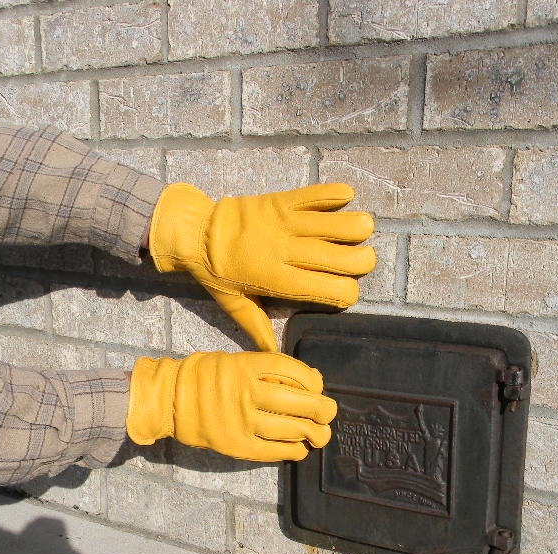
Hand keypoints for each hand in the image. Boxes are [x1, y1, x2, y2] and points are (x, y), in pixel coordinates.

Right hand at [126, 351, 336, 461]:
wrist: (169, 400)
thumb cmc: (205, 376)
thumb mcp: (236, 360)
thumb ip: (269, 368)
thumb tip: (311, 380)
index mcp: (247, 366)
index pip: (294, 373)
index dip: (313, 382)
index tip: (319, 387)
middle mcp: (247, 393)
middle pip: (301, 403)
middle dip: (323, 410)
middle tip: (329, 413)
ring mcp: (243, 421)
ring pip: (292, 429)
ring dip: (314, 433)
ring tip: (320, 434)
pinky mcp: (238, 446)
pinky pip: (275, 450)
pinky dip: (293, 451)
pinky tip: (300, 448)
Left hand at [147, 183, 374, 351]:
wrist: (194, 231)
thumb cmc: (215, 273)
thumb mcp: (235, 305)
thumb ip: (258, 329)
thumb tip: (275, 356)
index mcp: (278, 280)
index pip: (330, 289)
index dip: (348, 293)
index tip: (346, 293)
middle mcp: (287, 251)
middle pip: (342, 258)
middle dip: (363, 262)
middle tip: (362, 262)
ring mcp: (286, 222)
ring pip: (337, 224)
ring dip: (358, 227)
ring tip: (362, 231)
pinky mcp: (282, 200)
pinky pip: (317, 194)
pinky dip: (337, 194)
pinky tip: (346, 199)